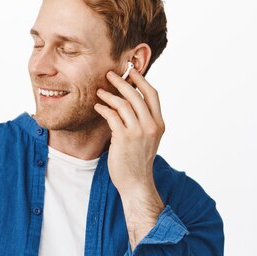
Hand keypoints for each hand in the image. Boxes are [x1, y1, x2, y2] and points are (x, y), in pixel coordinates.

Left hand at [93, 68, 164, 246]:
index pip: (152, 94)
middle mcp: (151, 126)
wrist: (136, 183)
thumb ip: (143, 122)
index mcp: (159, 124)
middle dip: (122, 81)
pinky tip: (97, 107)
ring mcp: (138, 132)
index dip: (141, 80)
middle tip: (109, 74)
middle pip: (136, 94)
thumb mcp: (147, 139)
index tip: (131, 71)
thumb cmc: (138, 161)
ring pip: (123, 103)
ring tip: (99, 91)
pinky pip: (111, 116)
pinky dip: (103, 108)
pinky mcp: (123, 138)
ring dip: (109, 94)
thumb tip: (131, 103)